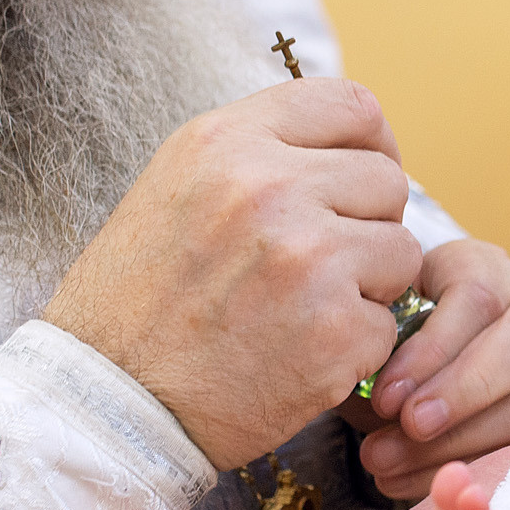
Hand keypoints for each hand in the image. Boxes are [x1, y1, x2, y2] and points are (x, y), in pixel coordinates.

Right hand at [44, 78, 420, 470]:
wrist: (107, 404)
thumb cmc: (136, 303)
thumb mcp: (177, 189)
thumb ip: (259, 156)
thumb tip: (346, 149)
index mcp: (228, 142)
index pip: (351, 105)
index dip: (373, 144)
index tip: (362, 183)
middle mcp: (271, 188)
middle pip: (386, 182)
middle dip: (368, 225)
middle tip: (321, 266)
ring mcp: (309, 259)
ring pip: (402, 252)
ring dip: (368, 286)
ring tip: (303, 311)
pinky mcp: (335, 331)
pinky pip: (387, 324)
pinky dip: (354, 348)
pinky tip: (296, 356)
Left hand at [346, 239, 509, 497]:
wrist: (443, 338)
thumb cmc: (404, 324)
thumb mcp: (390, 313)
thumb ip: (384, 339)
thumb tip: (373, 399)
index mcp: (490, 268)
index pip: (475, 299)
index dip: (432, 350)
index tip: (383, 395)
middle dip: (463, 393)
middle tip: (408, 426)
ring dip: (459, 441)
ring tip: (390, 461)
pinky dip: (463, 468)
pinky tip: (408, 479)